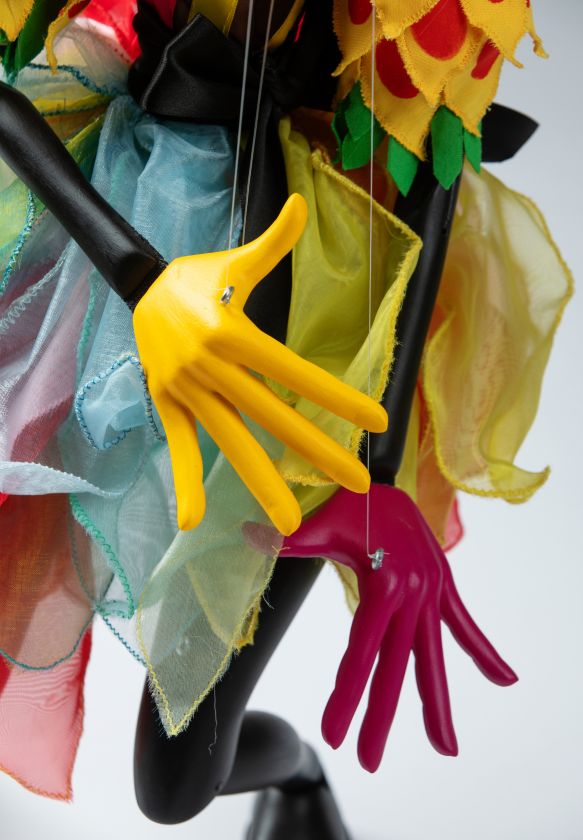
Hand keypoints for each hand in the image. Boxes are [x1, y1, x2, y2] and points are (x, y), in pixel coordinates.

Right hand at [133, 194, 386, 534]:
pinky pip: (180, 445)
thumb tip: (302, 203)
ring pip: (231, 441)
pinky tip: (194, 520)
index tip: (377, 422)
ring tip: (292, 523)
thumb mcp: (233, 261)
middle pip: (274, 415)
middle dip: (318, 451)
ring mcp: (188, 390)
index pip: (297, 372)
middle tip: (358, 484)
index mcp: (235, 333)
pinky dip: (186, 481)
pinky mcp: (168, 404)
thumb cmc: (195, 276)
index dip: (338, 398)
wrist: (136, 288)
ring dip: (262, 483)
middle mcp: (213, 366)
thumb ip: (273, 243)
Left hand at [281, 484, 516, 770]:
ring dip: (437, 705)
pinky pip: (464, 625)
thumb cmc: (351, 500)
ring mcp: (432, 592)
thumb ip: (290, 538)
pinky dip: (484, 652)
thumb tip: (249, 537)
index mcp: (382, 583)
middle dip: (380, 718)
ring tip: (446, 749)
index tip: (332, 733)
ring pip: (434, 657)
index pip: (360, 651)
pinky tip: (504, 681)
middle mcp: (412, 593)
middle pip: (396, 667)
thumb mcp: (322, 521)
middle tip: (368, 762)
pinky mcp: (443, 586)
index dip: (346, 695)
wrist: (388, 476)